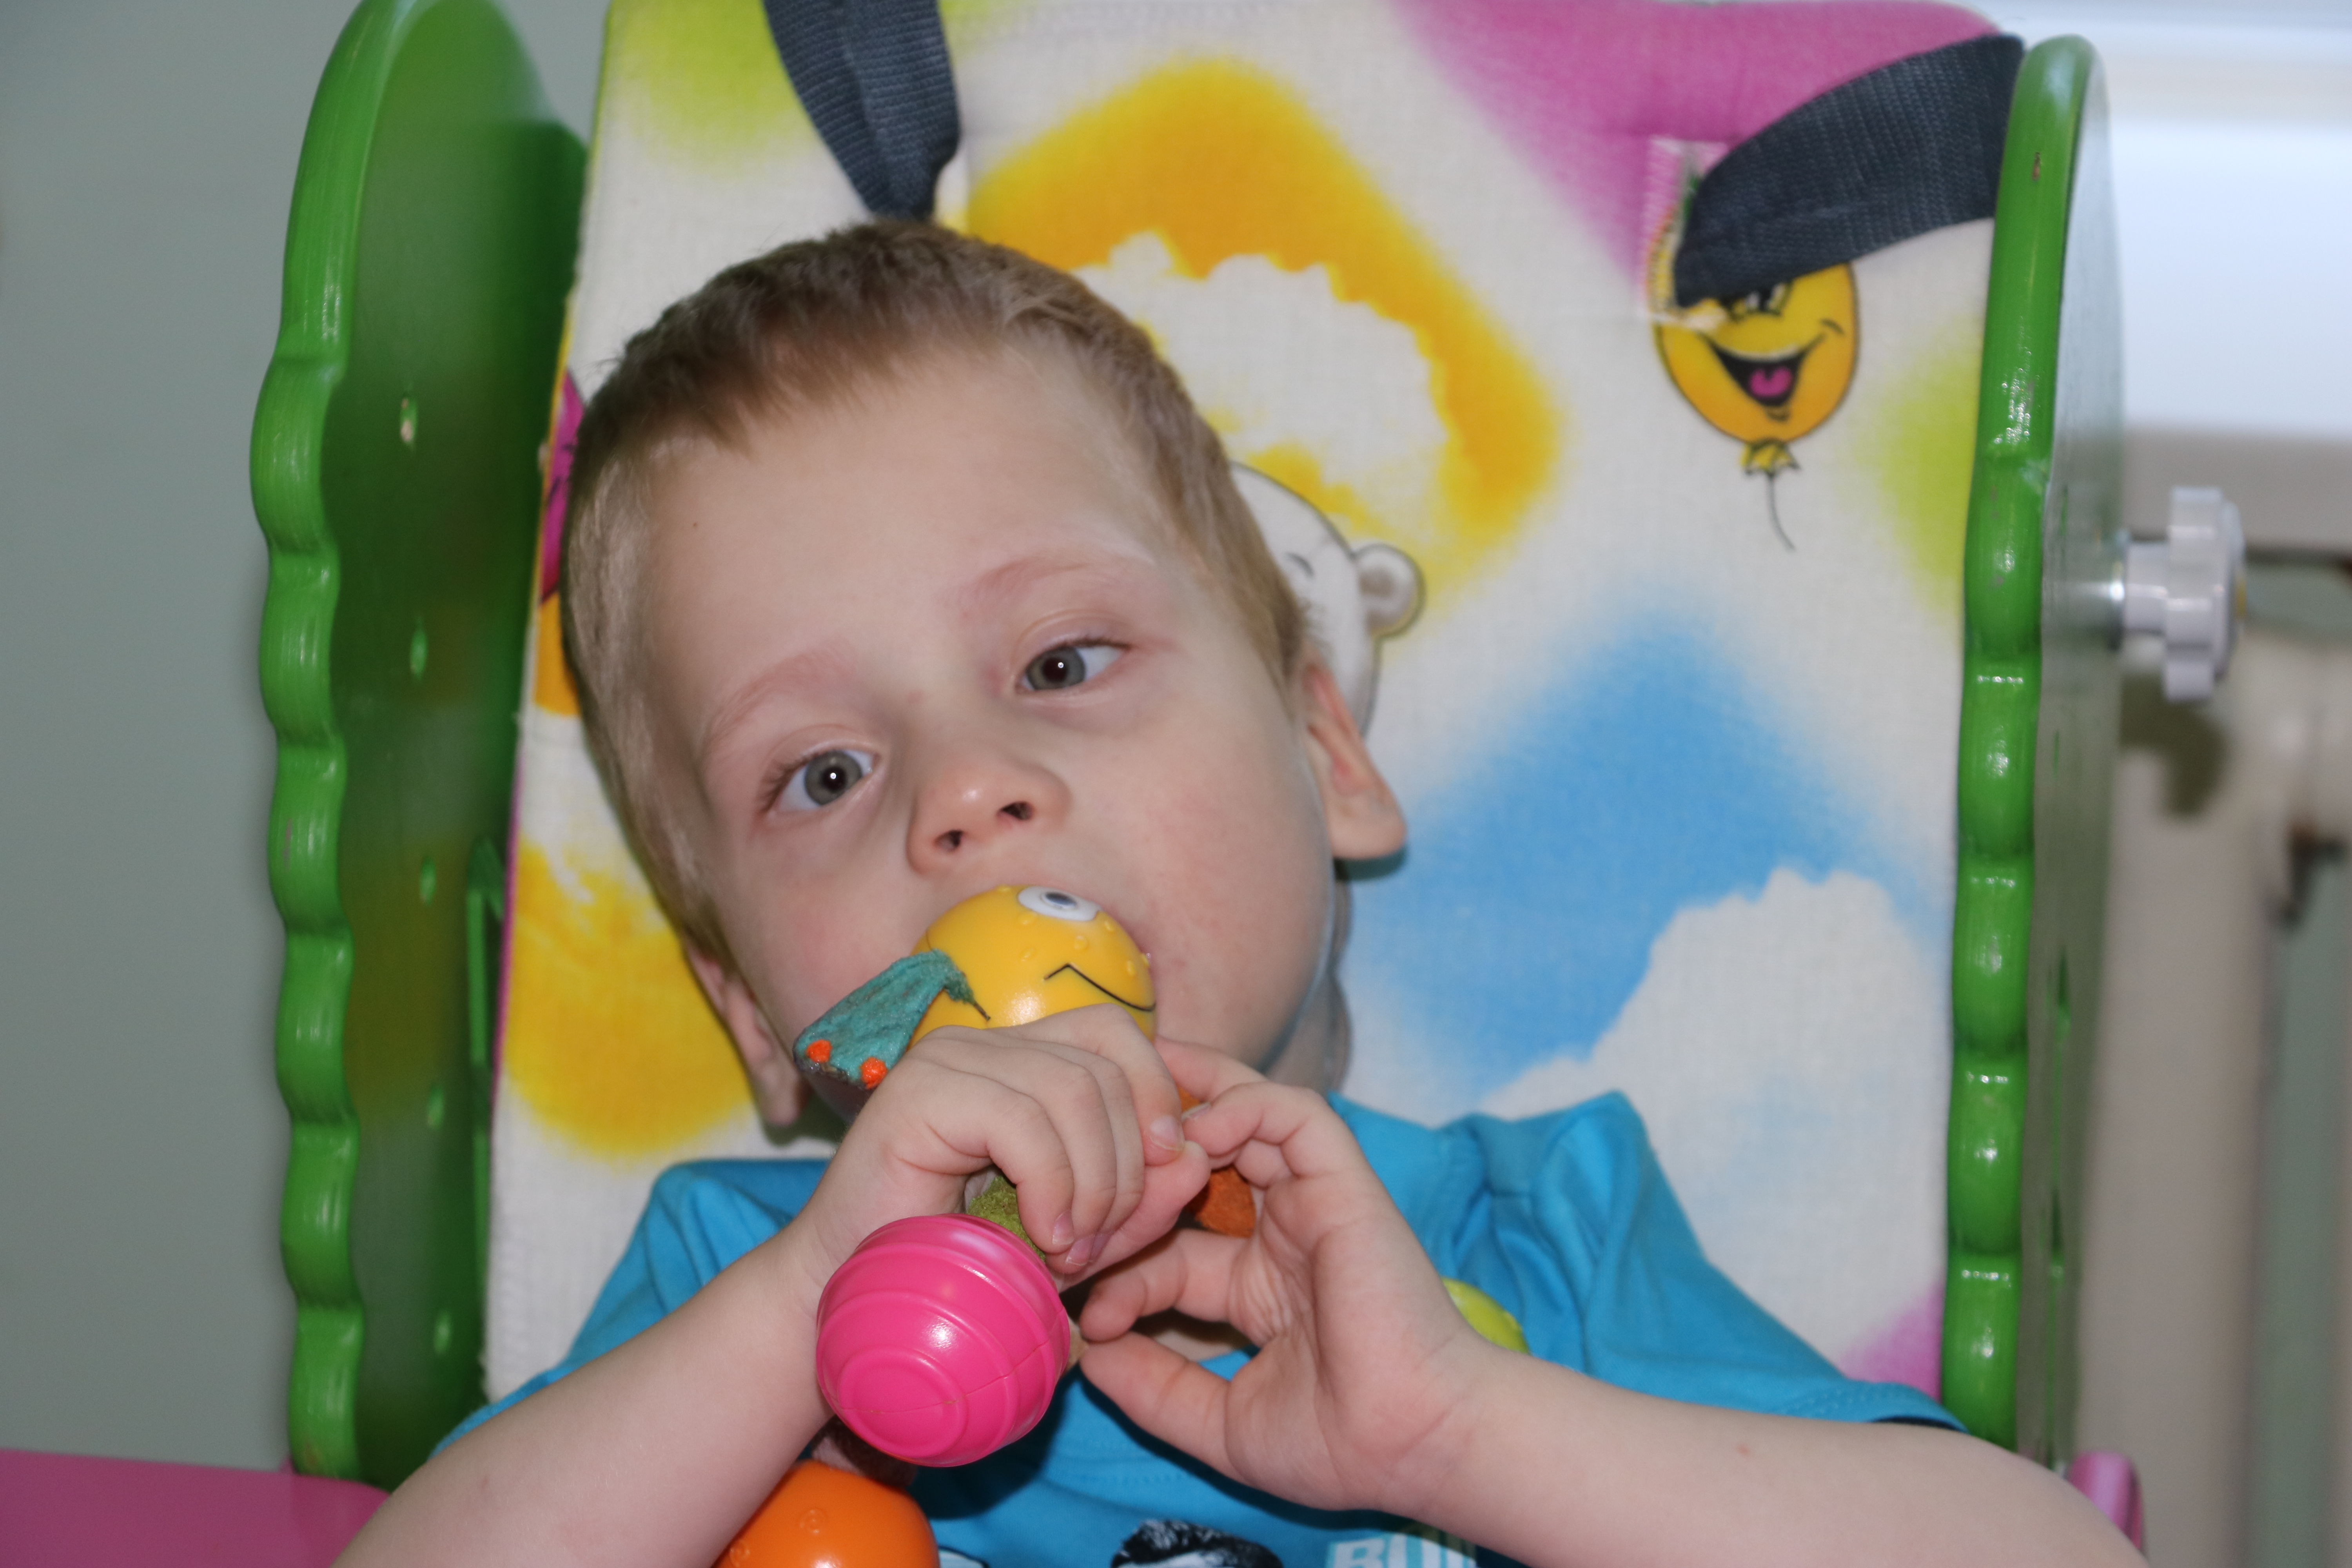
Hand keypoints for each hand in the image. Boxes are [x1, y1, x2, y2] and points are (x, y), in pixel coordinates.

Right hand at [787, 1004, 1209, 1292]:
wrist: (855, 1305)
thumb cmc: (966, 1270)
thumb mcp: (1078, 1235)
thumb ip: (1139, 1200)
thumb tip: (1199, 1160)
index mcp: (1019, 1058)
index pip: (1117, 1035)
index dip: (1158, 1097)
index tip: (1168, 1176)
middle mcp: (982, 1043)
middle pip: (1105, 1064)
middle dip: (1129, 1163)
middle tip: (1102, 1243)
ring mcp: (947, 1060)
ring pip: (1073, 1089)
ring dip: (1093, 1183)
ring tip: (1071, 1250)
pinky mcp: (919, 1092)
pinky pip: (1024, 1119)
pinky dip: (1053, 1184)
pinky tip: (1044, 1237)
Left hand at [1076, 1041, 1496, 1518]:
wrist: (1414, 1442)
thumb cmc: (1337, 1443)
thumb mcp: (1220, 1423)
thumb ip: (1155, 1389)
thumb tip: (1088, 1354)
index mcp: (1258, 1287)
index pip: (1169, 1249)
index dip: (1121, 1267)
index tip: (1085, 1311)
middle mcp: (1282, 1235)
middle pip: (1204, 1163)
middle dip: (1145, 1147)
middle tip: (1088, 1146)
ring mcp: (1313, 1204)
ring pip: (1247, 1117)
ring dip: (1187, 1106)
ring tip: (1131, 1105)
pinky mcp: (1344, 1182)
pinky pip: (1294, 1114)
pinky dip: (1242, 1104)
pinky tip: (1196, 1130)